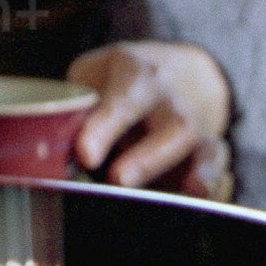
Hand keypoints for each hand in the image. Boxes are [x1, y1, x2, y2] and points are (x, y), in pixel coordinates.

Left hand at [69, 40, 229, 191]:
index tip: (84, 154)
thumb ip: (74, 109)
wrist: (176, 73)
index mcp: (135, 71)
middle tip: (117, 179)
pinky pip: (215, 160)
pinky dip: (209, 178)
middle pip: (167, 121)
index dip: (104, 125)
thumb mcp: (91, 78)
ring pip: (192, 142)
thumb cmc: (117, 82)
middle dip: (145, 155)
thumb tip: (50, 151)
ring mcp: (192, 121)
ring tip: (156, 195)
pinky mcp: (208, 147)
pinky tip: (197, 192)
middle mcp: (169, 96)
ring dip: (173, 169)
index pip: (123, 96)